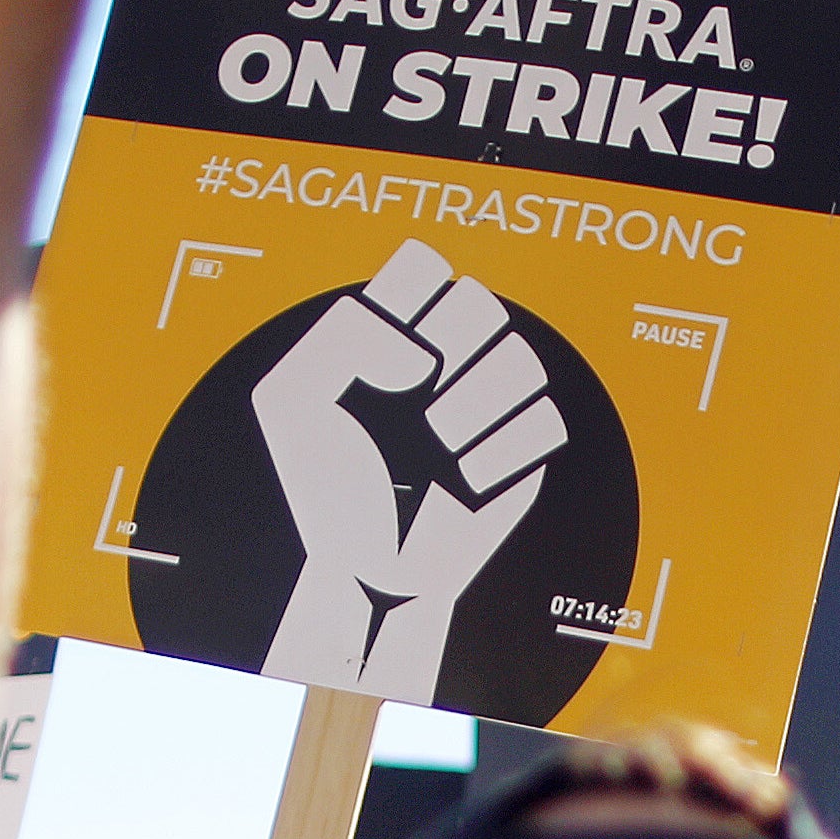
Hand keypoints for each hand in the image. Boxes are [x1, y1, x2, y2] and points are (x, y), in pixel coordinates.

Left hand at [253, 243, 559, 701]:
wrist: (361, 571)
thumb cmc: (323, 490)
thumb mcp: (293, 399)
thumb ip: (342, 339)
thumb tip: (420, 359)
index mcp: (390, 337)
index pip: (425, 267)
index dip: (413, 291)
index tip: (387, 341)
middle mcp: (443, 365)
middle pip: (482, 304)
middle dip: (451, 345)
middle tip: (417, 395)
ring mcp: (485, 410)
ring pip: (522, 360)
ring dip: (477, 402)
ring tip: (438, 442)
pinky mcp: (518, 457)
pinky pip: (547, 422)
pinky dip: (507, 449)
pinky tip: (466, 479)